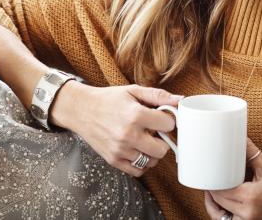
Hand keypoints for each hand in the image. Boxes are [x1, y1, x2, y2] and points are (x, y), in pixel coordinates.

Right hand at [53, 83, 181, 177]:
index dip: (168, 120)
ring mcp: (120, 150)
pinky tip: (137, 150)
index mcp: (135, 115)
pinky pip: (138, 171)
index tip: (161, 117)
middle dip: (162, 139)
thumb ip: (158, 96)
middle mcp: (128, 135)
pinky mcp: (113, 160)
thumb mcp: (133, 91)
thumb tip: (180, 100)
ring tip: (144, 140)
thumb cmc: (108, 99)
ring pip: (151, 161)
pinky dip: (141, 163)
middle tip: (154, 131)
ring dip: (152, 152)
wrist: (81, 110)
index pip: (168, 125)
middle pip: (163, 149)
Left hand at [204, 138, 261, 219]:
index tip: (207, 173)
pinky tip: (221, 204)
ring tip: (212, 191)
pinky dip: (223, 214)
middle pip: (219, 202)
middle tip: (209, 177)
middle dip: (212, 190)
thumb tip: (239, 136)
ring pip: (220, 216)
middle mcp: (248, 213)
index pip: (221, 190)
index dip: (211, 182)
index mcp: (251, 197)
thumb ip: (251, 152)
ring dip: (214, 204)